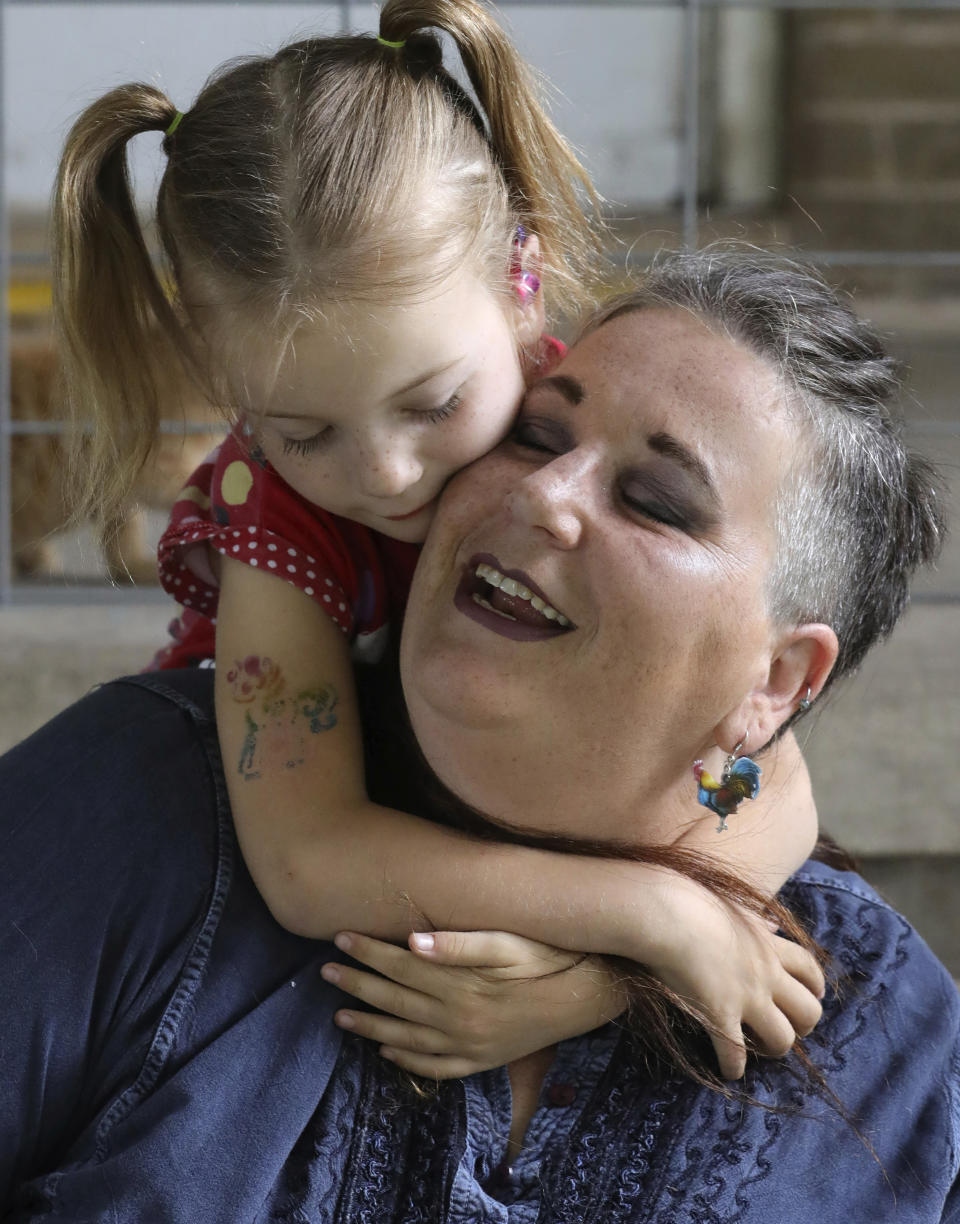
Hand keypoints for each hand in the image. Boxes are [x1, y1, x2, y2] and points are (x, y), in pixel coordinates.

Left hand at [321, 929, 625, 1078]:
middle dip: (357, 984)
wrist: (587, 997)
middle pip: (396, 1000)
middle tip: (324, 973)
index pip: (401, 965)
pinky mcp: (481, 1060)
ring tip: (340, 1016)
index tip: (340, 938)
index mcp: (461, 987)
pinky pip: (435, 1066)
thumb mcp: (508, 943)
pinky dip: (407, 1061)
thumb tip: (411, 940)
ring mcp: (469, 1046)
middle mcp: (459, 1021)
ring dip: (370, 1025)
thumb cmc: (549, 959)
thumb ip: (459, 943)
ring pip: (406, 1038)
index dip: (368, 951)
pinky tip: (388, 1053)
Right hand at [641, 879, 824, 1080]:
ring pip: (783, 1038)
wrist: (664, 914)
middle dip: (805, 1024)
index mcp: (768, 944)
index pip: (809, 968)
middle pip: (809, 1010)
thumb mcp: (733, 906)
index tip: (815, 994)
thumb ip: (755, 920)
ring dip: (776, 1048)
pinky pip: (736, 1054)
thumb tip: (772, 924)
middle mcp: (766, 974)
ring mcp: (745, 998)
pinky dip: (734, 1068)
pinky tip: (729, 1072)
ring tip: (762, 1049)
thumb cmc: (690, 902)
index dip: (816, 985)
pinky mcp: (719, 1015)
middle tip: (793, 1028)